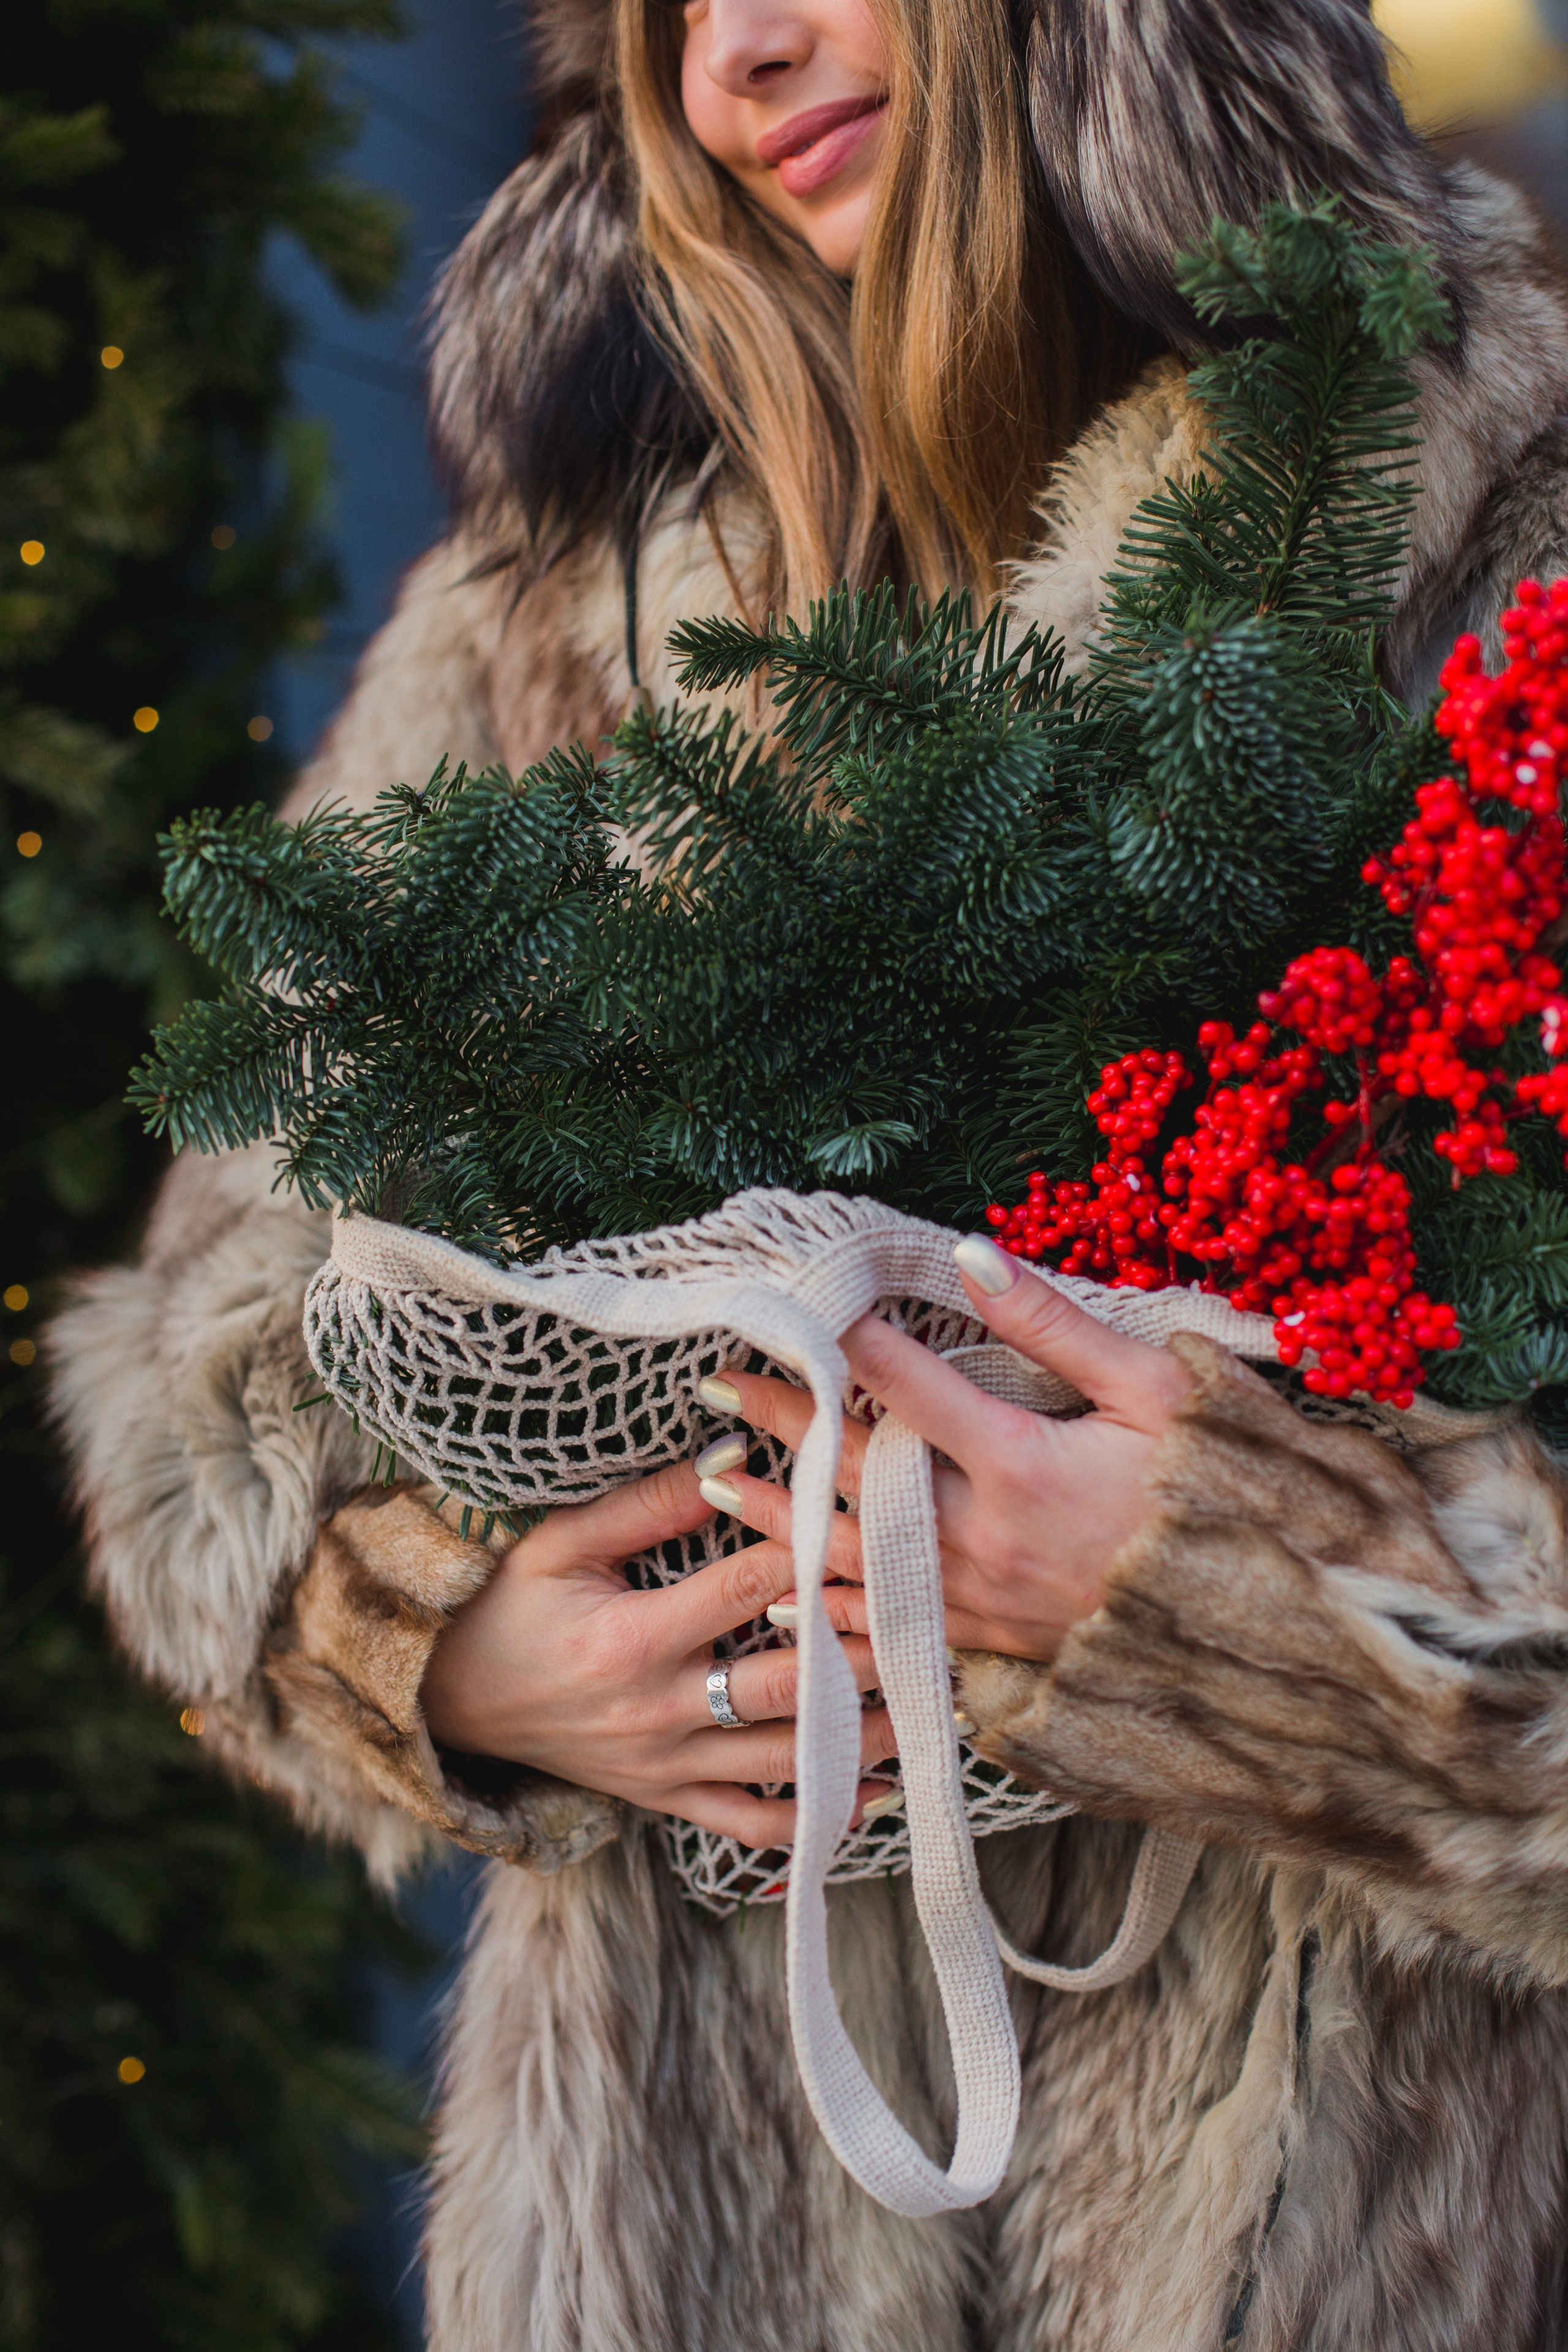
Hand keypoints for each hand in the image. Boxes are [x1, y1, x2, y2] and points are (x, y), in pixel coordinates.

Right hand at [420, 1462, 895, 1845]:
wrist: (445, 1701)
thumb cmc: (504, 1608)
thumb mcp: (559, 1543)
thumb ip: (650, 1505)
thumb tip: (734, 1451)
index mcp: (630, 1639)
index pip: (747, 1591)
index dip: (815, 1558)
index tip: (874, 1533)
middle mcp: (656, 1712)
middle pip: (788, 1684)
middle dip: (864, 1653)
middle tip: (935, 1625)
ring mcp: (664, 1766)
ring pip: (786, 1760)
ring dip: (864, 1735)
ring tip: (930, 1702)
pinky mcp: (664, 1800)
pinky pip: (750, 1824)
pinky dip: (815, 1820)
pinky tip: (873, 1795)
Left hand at [691, 1236, 1190, 1662]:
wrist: (1273, 1626)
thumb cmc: (1224, 1493)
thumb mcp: (1155, 1389)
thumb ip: (1053, 1325)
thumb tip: (970, 1257)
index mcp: (1020, 1464)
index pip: (905, 1386)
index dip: (847, 1340)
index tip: (795, 1305)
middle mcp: (983, 1540)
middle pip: (855, 1473)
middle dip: (785, 1425)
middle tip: (717, 1387)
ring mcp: (982, 1602)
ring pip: (854, 1559)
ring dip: (781, 1521)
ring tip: (714, 1487)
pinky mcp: (993, 1646)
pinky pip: (890, 1631)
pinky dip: (830, 1614)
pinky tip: (781, 1605)